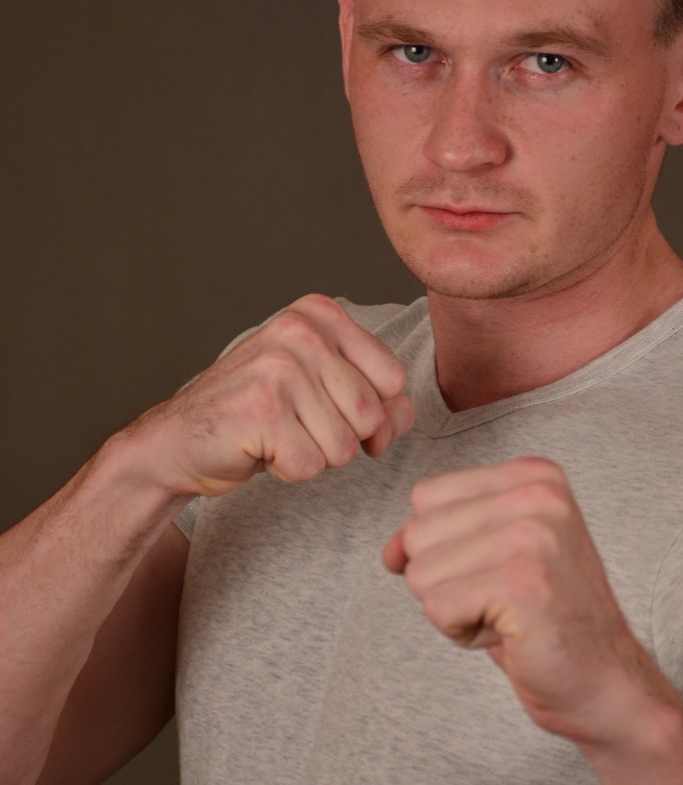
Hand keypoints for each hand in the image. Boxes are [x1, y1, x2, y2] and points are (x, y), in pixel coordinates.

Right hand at [122, 293, 414, 499]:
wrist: (180, 440)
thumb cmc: (260, 415)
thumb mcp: (324, 389)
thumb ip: (378, 397)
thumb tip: (401, 415)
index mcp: (320, 314)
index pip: (394, 379)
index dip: (372, 413)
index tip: (328, 409)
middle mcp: (299, 331)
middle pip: (371, 416)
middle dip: (340, 438)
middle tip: (295, 425)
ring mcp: (277, 368)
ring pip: (344, 446)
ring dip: (314, 456)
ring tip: (277, 434)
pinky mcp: (260, 410)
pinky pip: (310, 466)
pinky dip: (288, 470)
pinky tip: (259, 448)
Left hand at [382, 456, 678, 745]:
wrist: (604, 682)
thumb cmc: (546, 621)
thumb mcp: (494, 555)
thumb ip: (442, 535)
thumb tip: (390, 551)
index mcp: (534, 474)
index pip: (427, 497)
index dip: (445, 548)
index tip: (499, 571)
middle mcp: (538, 495)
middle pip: (418, 534)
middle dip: (446, 581)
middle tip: (505, 600)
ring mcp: (534, 536)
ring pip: (421, 573)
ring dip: (454, 609)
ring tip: (508, 615)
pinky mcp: (523, 583)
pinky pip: (437, 606)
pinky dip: (462, 632)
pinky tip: (510, 633)